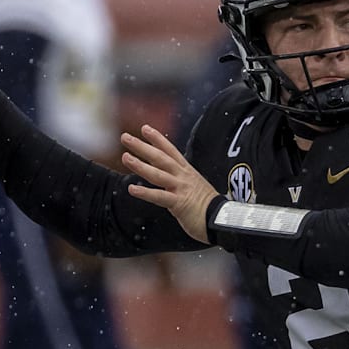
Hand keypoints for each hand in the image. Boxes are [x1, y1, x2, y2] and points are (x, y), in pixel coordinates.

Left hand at [121, 124, 219, 243]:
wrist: (223, 219)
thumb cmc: (209, 207)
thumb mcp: (196, 188)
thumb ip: (183, 182)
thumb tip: (173, 182)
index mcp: (187, 172)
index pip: (170, 151)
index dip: (157, 139)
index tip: (144, 128)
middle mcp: (183, 177)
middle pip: (160, 158)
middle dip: (142, 146)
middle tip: (125, 137)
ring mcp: (181, 188)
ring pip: (158, 174)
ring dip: (140, 165)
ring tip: (125, 157)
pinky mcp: (179, 203)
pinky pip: (160, 196)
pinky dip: (145, 192)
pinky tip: (132, 189)